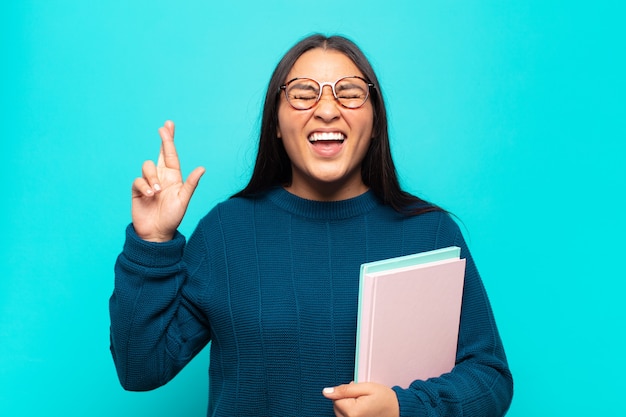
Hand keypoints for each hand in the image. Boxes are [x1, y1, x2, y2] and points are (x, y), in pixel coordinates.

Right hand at [131, 121, 204, 241]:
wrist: (156, 233)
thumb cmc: (172, 218)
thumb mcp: (184, 200)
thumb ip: (191, 184)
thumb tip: (202, 168)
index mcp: (173, 178)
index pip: (171, 155)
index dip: (169, 141)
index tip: (168, 126)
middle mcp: (161, 177)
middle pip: (159, 154)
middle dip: (163, 140)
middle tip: (163, 127)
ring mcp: (148, 183)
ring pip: (147, 166)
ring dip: (152, 176)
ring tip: (157, 191)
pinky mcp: (137, 190)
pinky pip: (138, 180)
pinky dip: (144, 186)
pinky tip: (149, 195)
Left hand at [323, 382, 399, 416]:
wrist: (399, 410)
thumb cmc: (386, 400)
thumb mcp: (366, 387)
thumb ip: (345, 389)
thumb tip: (327, 392)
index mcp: (353, 412)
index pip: (335, 398)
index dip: (346, 392)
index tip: (357, 392)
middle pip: (337, 407)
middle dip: (346, 399)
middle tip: (361, 397)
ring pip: (340, 413)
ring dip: (348, 407)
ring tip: (363, 404)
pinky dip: (351, 413)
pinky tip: (362, 410)